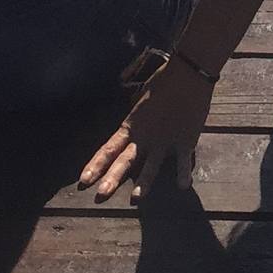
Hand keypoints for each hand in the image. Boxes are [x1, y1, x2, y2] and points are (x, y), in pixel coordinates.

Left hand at [78, 61, 213, 201]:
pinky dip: (183, 172)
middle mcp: (145, 136)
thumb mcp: (141, 99)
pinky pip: (184, 160)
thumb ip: (136, 117)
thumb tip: (131, 124)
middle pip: (125, 160)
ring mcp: (165, 139)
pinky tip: (182, 186)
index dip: (96, 164)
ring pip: (152, 165)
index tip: (83, 181)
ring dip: (144, 182)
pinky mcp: (185, 139)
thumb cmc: (164, 81)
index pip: (109, 148)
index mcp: (132, 125)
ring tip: (136, 199)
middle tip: (100, 196)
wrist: (188, 73)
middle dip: (112, 179)